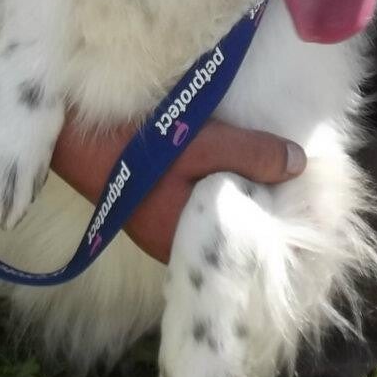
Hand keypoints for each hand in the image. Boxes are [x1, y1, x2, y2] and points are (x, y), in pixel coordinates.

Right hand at [51, 115, 306, 263]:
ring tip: (264, 163)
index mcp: (185, 241)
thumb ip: (251, 154)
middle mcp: (171, 242)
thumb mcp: (203, 144)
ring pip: (212, 210)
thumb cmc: (140, 145)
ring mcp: (158, 224)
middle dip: (256, 200)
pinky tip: (227, 160)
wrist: (76, 134)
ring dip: (234, 188)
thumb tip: (299, 163)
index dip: (273, 214)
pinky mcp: (150, 204)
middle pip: (229, 225)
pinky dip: (213, 183)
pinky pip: (194, 200)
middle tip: (287, 172)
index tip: (299, 188)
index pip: (244, 239)